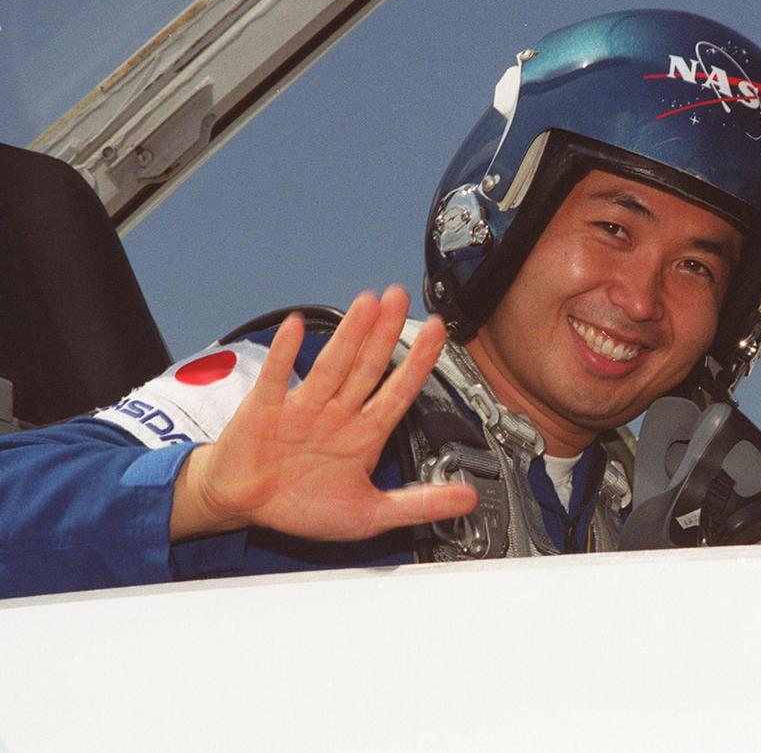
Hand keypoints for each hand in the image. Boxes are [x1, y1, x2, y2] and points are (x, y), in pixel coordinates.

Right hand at [170, 286, 477, 541]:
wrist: (242, 506)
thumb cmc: (300, 506)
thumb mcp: (369, 515)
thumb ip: (418, 504)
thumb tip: (467, 498)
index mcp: (364, 435)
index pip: (398, 392)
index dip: (418, 362)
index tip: (437, 330)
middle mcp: (336, 414)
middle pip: (367, 368)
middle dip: (385, 332)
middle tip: (400, 296)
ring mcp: (301, 408)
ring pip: (331, 367)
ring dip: (349, 335)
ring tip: (367, 304)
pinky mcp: (263, 410)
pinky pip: (276, 379)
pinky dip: (284, 354)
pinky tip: (296, 327)